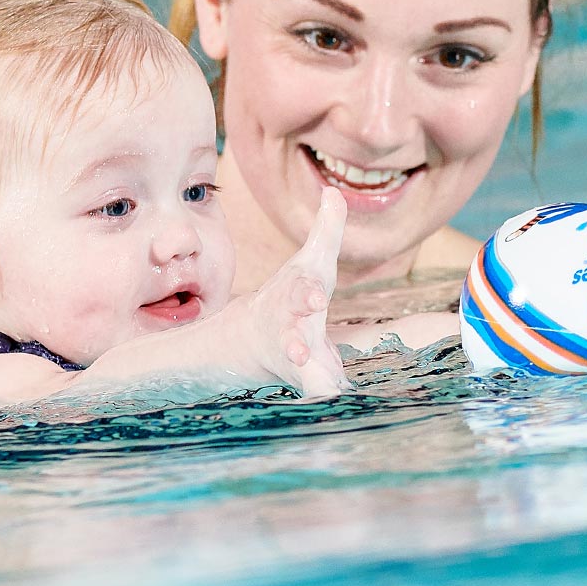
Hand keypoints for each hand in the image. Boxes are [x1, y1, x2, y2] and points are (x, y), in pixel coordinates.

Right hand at [242, 187, 350, 396]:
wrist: (253, 337)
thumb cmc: (293, 292)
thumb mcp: (313, 261)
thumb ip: (327, 229)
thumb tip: (333, 191)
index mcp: (295, 294)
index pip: (301, 290)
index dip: (307, 293)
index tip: (317, 298)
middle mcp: (289, 322)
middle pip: (291, 326)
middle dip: (295, 332)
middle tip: (301, 344)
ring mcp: (292, 349)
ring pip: (293, 357)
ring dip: (298, 362)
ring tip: (305, 368)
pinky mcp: (302, 373)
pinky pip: (312, 384)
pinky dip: (320, 389)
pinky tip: (331, 394)